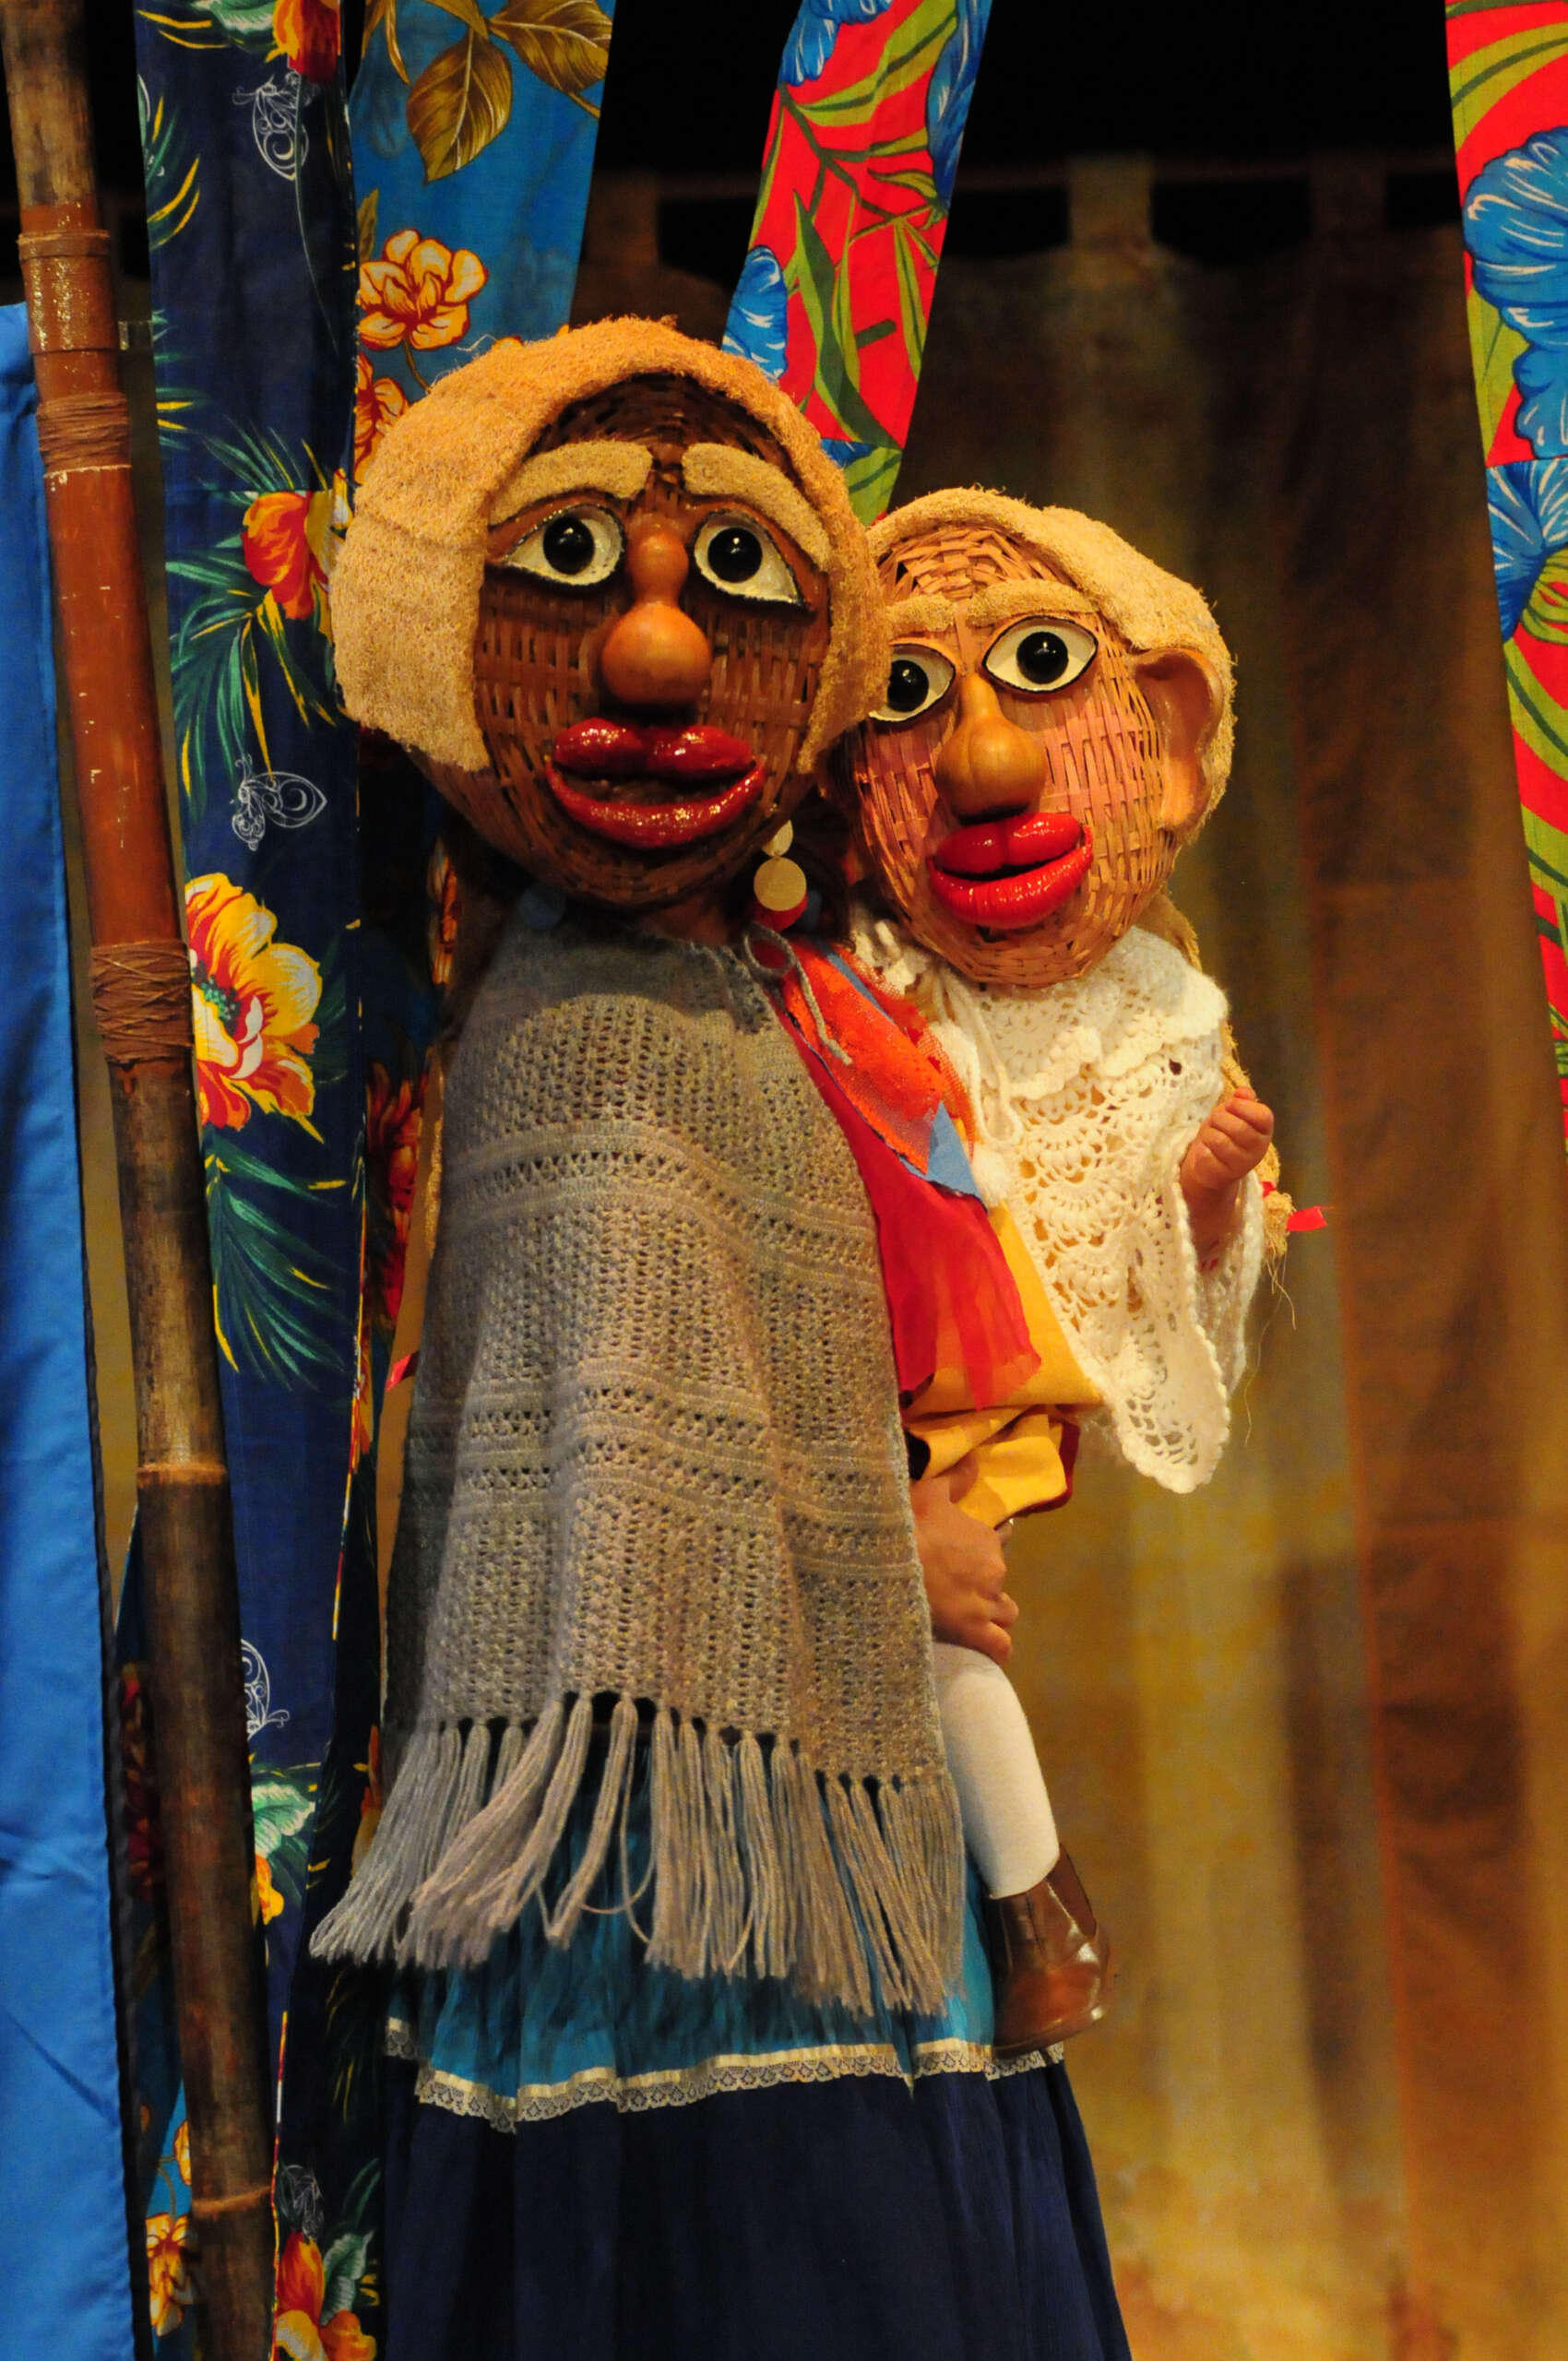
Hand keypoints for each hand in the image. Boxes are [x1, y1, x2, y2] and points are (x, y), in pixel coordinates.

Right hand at [909, 1454, 1018, 1665]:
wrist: (890, 1563)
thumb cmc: (908, 1525)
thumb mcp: (929, 1491)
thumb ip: (955, 1478)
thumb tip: (975, 1460)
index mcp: (985, 1538)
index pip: (999, 1541)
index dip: (985, 1547)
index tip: (967, 1553)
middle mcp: (994, 1571)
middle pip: (1000, 1580)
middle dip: (985, 1583)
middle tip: (959, 1585)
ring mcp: (986, 1603)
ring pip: (1006, 1613)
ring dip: (993, 1614)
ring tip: (973, 1616)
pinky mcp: (975, 1631)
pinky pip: (999, 1646)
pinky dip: (996, 1648)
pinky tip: (988, 1650)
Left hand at [1179, 1087, 1274, 1256]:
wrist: (1211, 1167)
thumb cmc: (1224, 1134)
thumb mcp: (1234, 1113)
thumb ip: (1241, 1102)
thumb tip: (1244, 1092)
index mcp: (1264, 1132)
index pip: (1263, 1115)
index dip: (1243, 1107)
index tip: (1232, 1106)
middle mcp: (1258, 1150)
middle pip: (1235, 1125)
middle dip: (1219, 1118)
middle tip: (1216, 1123)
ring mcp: (1241, 1165)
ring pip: (1218, 1138)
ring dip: (1208, 1133)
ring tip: (1211, 1137)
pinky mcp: (1221, 1175)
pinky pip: (1205, 1153)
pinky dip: (1200, 1148)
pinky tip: (1206, 1152)